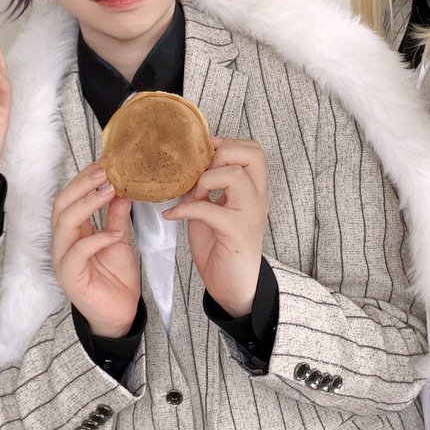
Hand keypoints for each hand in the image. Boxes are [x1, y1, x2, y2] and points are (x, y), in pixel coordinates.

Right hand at [51, 162, 140, 338]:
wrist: (120, 313)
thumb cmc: (116, 278)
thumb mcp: (120, 239)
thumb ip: (117, 216)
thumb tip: (123, 189)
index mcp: (73, 231)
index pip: (71, 197)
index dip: (85, 178)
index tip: (105, 162)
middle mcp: (63, 242)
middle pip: (62, 204)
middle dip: (83, 184)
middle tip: (105, 171)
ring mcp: (63, 258)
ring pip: (64, 222)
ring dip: (88, 204)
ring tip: (110, 191)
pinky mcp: (69, 275)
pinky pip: (78, 251)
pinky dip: (97, 238)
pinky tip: (115, 233)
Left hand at [163, 138, 267, 317]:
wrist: (234, 286)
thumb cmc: (222, 246)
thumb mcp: (213, 209)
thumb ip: (205, 188)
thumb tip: (183, 170)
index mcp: (254, 190)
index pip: (254, 151)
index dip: (228, 144)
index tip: (205, 153)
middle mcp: (258, 198)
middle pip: (252, 155)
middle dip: (220, 155)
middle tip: (201, 173)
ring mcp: (250, 214)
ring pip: (234, 176)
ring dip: (205, 180)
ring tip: (191, 194)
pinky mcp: (236, 232)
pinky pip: (208, 209)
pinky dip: (185, 208)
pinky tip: (172, 215)